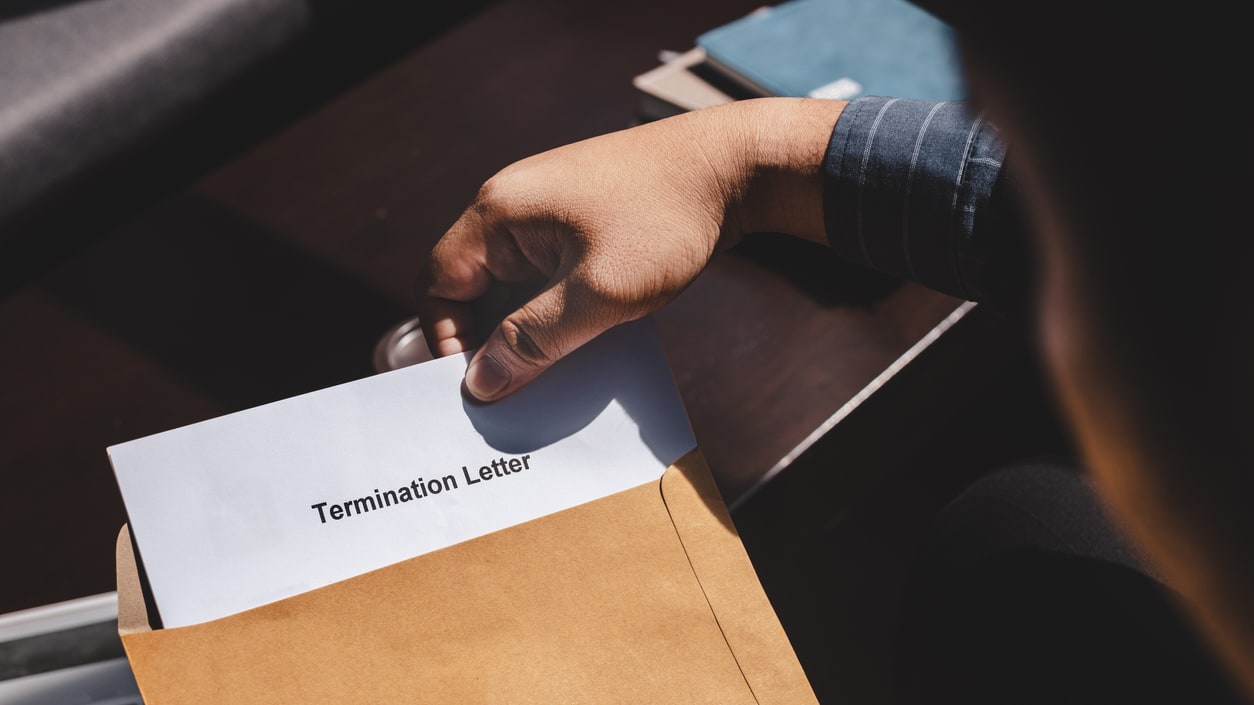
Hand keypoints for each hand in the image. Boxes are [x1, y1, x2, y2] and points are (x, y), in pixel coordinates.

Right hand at [416, 98, 842, 400]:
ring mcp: (547, 209)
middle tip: (506, 392)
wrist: (735, 167)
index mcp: (499, 211)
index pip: (439, 282)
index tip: (472, 386)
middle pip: (471, 284)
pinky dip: (553, 309)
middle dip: (484, 340)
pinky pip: (546, 273)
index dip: (444, 339)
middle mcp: (513, 203)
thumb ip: (535, 339)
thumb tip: (480, 382)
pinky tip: (578, 341)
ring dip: (525, 327)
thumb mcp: (599, 294)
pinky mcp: (579, 219)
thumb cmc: (667, 220)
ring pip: (513, 283)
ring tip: (544, 374)